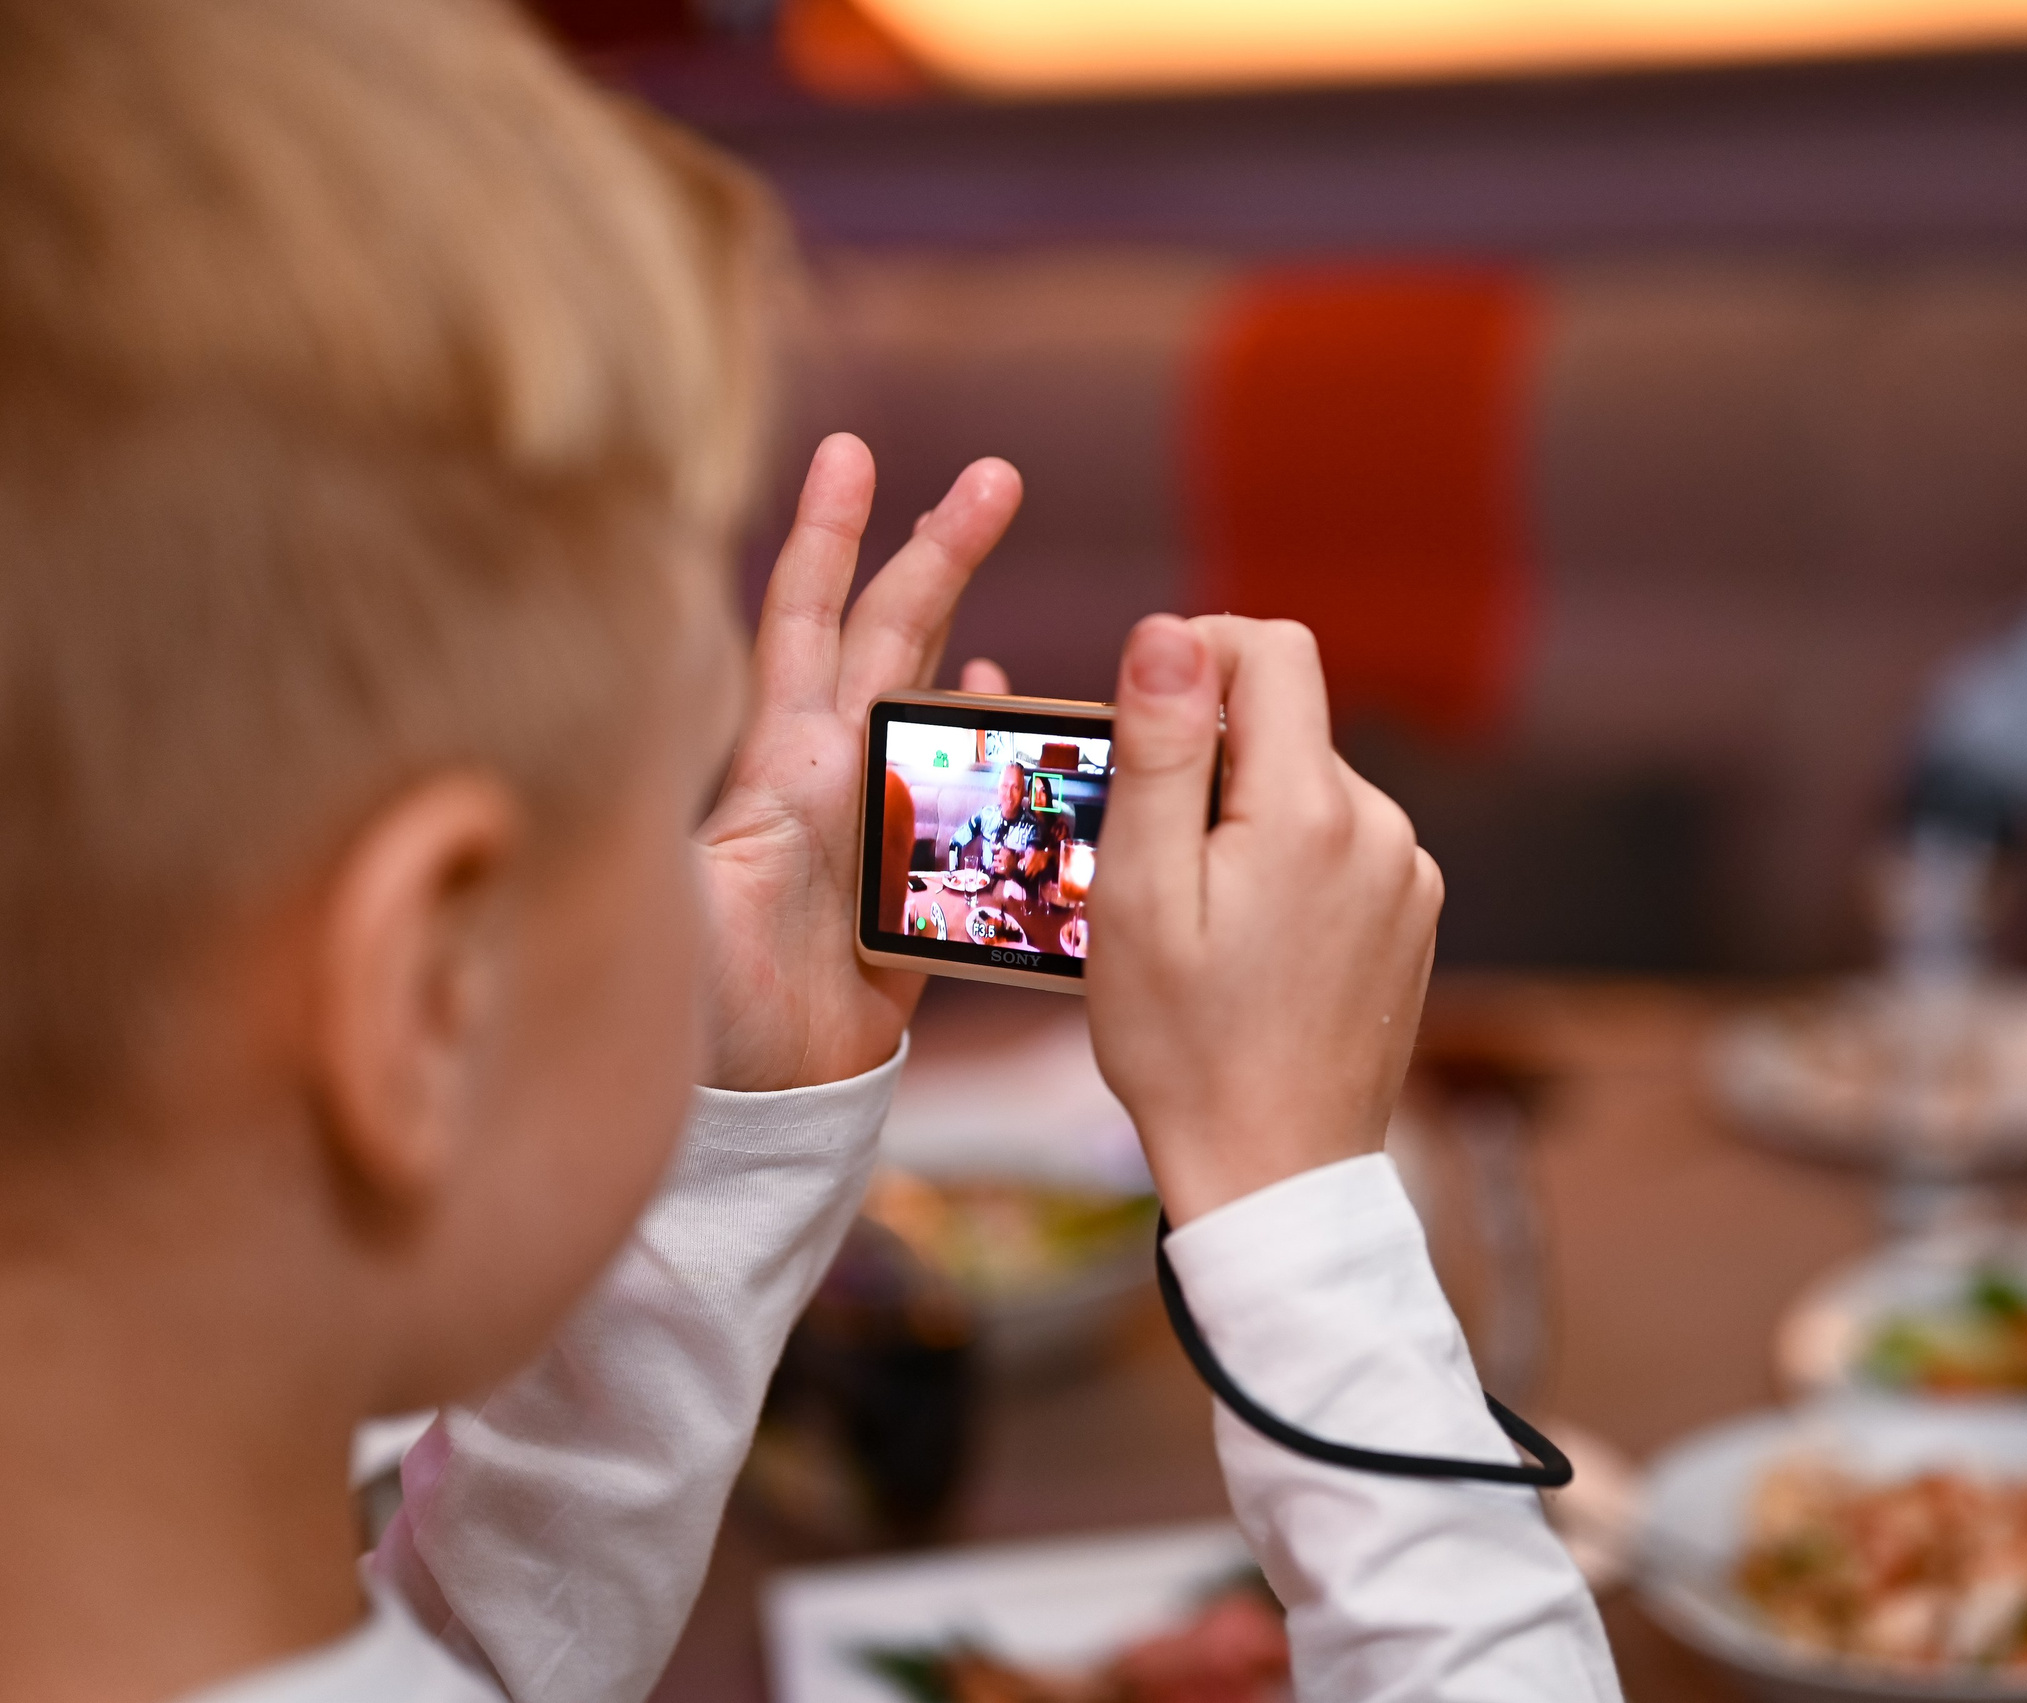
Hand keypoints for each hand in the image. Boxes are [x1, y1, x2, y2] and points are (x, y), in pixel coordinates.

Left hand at [697, 434, 1019, 1090]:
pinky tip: (1001, 704)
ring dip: (963, 630)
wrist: (750, 1119)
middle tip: (998, 472)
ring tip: (996, 567)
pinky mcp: (910, 901)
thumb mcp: (677, 913)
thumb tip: (648, 747)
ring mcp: (870, 836)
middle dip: (938, 548)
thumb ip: (681, 838)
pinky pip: (965, 803)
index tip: (851, 449)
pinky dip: (987, 747)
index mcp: (779, 770)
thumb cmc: (703, 1021)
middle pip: (888, 637)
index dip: (828, 536)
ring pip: (928, 705)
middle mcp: (827, 784)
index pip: (804, 623)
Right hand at [1085, 616, 1443, 1223]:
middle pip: (1288, 723)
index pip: (1272, 649)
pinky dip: (1290, 863)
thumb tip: (1169, 631)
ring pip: (1311, 786)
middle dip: (1212, 760)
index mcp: (1311, 811)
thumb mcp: (1140, 894)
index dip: (1196, 656)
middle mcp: (1383, 828)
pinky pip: (1343, 844)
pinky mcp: (1416, 915)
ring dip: (1249, 816)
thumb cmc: (1186, 1046)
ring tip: (1202, 916)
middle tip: (1151, 859)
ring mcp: (1410, 875)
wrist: (1275, 1174)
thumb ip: (1159, 752)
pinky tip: (1253, 942)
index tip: (1142, 726)